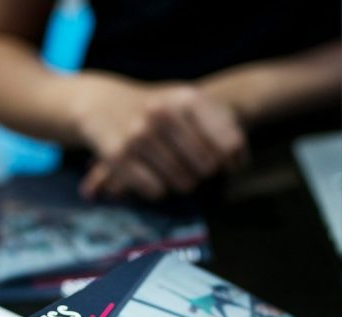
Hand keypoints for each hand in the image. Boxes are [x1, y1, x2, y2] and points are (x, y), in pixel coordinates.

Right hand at [73, 78, 245, 200]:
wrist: (102, 103)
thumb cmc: (159, 109)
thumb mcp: (190, 105)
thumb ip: (224, 127)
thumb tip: (240, 163)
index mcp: (187, 99)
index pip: (230, 145)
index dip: (231, 159)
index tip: (226, 161)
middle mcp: (163, 113)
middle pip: (208, 169)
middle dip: (203, 171)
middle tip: (190, 162)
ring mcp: (139, 135)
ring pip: (184, 184)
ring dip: (181, 182)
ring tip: (169, 165)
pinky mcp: (118, 156)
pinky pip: (157, 192)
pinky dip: (158, 189)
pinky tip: (150, 173)